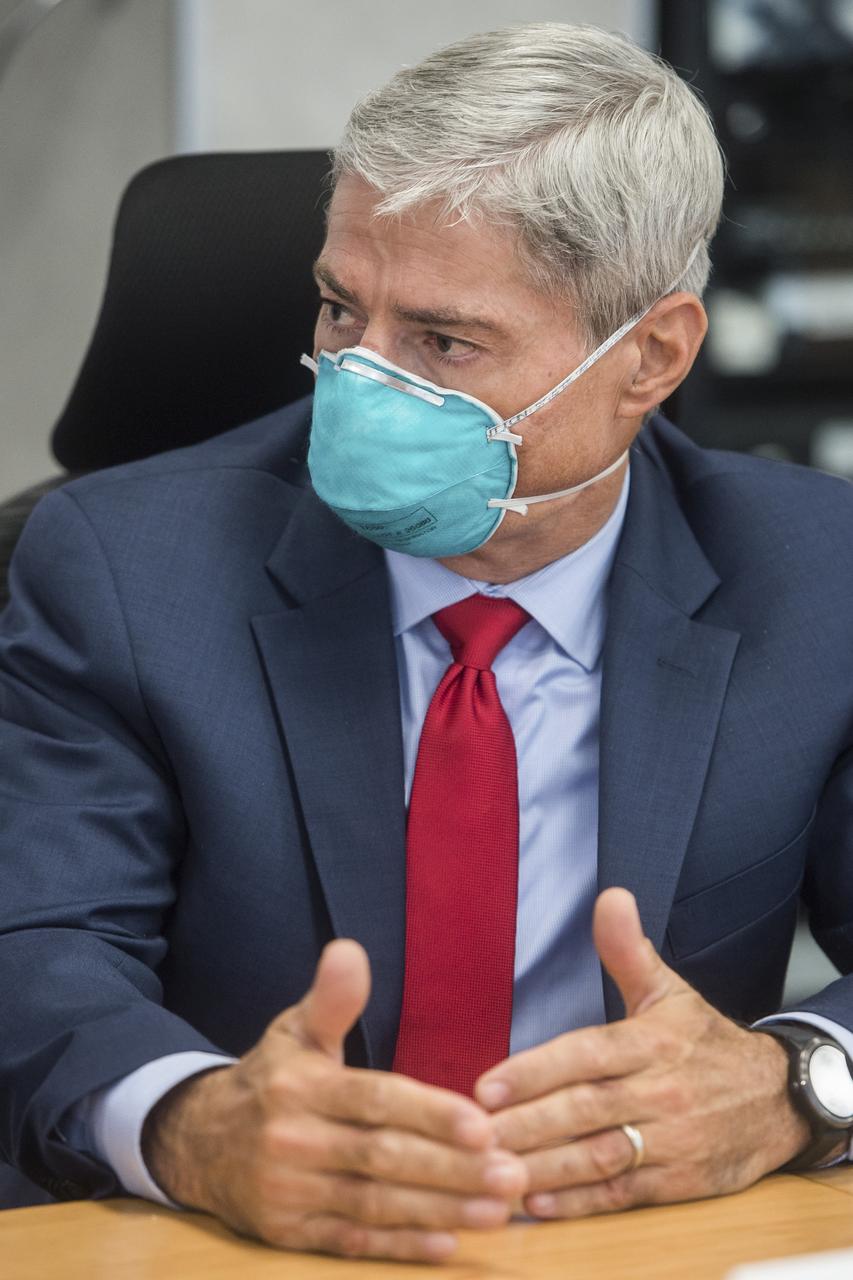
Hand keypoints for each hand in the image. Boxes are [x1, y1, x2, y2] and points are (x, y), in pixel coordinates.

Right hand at [143, 939, 526, 1261]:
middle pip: (383, 1158)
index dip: (429, 1113)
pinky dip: (399, 1248)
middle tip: (513, 1174)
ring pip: (374, 1205)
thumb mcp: (294, 1031)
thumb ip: (331, 999)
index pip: (375, 1101)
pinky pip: (351, 1242)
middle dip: (452, 1170)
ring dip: (440, 1211)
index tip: (484, 1125)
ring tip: (499, 1210)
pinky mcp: (288, 1234)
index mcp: (302, 1087)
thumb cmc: (269, 1079)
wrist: (197, 1141)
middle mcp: (294, 1140)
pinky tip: (447, 1247)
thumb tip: (349, 950)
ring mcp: (289, 1193)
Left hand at [474, 888, 812, 1219]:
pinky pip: (624, 1194)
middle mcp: (662, 1092)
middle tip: (472, 1136)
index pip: (586, 1054)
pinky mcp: (681, 1182)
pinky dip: (580, 1203)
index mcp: (653, 1042)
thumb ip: (628, 950)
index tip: (486, 1087)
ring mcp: (673, 1141)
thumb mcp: (669, 991)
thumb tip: (610, 896)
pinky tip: (537, 1203)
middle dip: (525, 1125)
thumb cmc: (706, 1043)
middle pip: (584, 1110)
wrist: (777, 1099)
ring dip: (543, 1168)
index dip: (535, 1071)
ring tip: (493, 1172)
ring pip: (599, 1156)